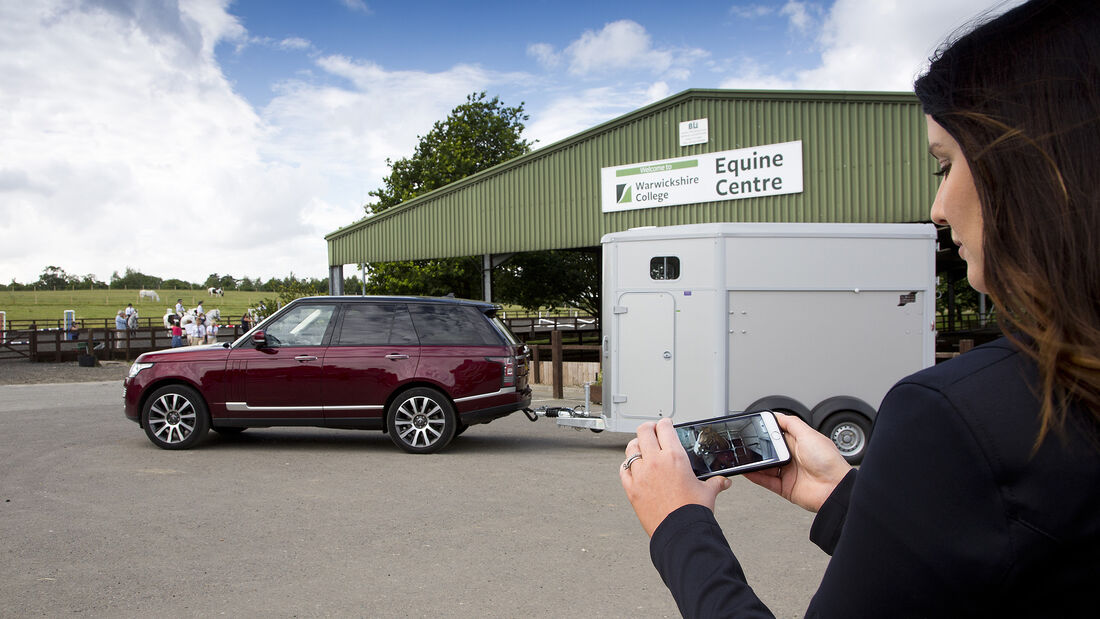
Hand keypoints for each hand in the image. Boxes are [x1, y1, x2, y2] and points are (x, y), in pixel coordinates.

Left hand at [619, 418, 731, 536]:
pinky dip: (626, 466)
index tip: (665, 425)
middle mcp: (655, 462)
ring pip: (631, 449)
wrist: (680, 532)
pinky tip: (631, 467)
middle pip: (644, 431)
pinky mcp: (631, 488)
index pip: (664, 427)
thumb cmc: (692, 512)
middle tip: (651, 430)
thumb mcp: (708, 492)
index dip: (665, 423)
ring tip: (641, 446)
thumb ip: (715, 482)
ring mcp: (641, 474)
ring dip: (636, 445)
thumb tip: (724, 482)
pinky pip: (623, 470)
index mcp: (674, 457)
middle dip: (648, 428)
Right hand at [742, 413, 850, 512]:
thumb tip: (777, 415)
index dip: (766, 431)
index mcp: (799, 443)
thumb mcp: (809, 434)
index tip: (754, 427)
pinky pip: (765, 481)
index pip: (778, 434)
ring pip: (765, 466)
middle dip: (758, 447)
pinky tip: (747, 470)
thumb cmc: (829, 461)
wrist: (834, 488)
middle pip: (769, 450)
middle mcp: (793, 457)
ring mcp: (788, 472)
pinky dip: (755, 476)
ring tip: (744, 457)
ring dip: (754, 462)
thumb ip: (792, 423)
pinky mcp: (785, 487)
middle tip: (746, 443)